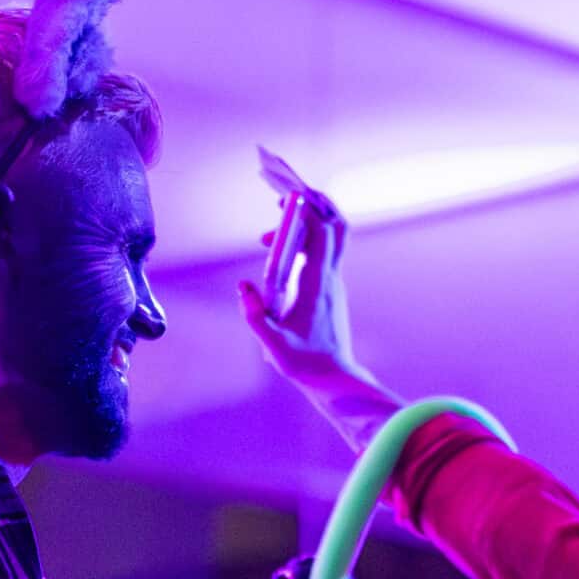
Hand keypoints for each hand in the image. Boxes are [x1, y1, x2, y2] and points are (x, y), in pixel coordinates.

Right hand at [241, 205, 360, 389]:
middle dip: (314, 205)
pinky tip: (279, 255)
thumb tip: (242, 285)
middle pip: (336, 226)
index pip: (321, 233)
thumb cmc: (305, 364)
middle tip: (285, 200)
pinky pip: (323, 254)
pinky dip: (304, 243)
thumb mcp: (273, 345)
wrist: (334, 378)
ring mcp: (333, 283)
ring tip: (267, 237)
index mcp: (318, 284)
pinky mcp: (331, 290)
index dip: (306, 211)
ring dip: (306, 225)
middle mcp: (330, 278)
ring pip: (331, 238)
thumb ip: (254, 316)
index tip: (284, 201)